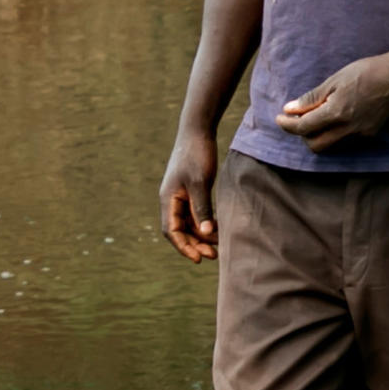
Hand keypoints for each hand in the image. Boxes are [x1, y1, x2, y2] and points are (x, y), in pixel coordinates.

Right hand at [159, 126, 219, 262]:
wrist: (197, 131)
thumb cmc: (196, 155)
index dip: (183, 247)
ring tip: (219, 245)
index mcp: (169, 199)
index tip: (198, 258)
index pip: (171, 231)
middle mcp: (172, 200)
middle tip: (213, 256)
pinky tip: (219, 229)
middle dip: (195, 244)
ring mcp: (181, 196)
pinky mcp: (191, 191)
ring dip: (202, 236)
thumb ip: (202, 208)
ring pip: (189, 223)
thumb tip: (205, 233)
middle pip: (180, 230)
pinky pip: (195, 214)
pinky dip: (205, 223)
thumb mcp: (200, 183)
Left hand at [275, 53, 388, 151]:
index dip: (287, 125)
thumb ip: (311, 98)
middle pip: (316, 146)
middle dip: (304, 136)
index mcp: (337, 112)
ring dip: (319, 136)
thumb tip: (290, 110)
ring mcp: (361, 135)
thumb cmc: (364, 72)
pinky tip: (336, 119)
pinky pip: (345, 142)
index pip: (304, 127)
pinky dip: (334, 134)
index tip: (280, 119)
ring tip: (318, 117)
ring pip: (331, 147)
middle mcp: (348, 129)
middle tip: (300, 119)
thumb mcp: (334, 81)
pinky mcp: (370, 135)